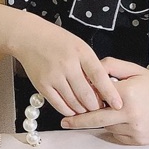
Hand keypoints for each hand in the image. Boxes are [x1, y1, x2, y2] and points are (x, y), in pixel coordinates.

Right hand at [8, 14, 124, 115]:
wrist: (29, 37)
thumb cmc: (58, 41)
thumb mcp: (80, 47)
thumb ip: (91, 66)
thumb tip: (102, 89)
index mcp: (81, 53)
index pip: (99, 76)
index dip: (110, 93)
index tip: (118, 104)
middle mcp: (68, 65)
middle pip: (87, 94)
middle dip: (96, 106)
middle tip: (101, 109)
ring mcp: (54, 76)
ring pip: (74, 102)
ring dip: (83, 110)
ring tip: (88, 110)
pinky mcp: (42, 85)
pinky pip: (59, 105)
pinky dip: (68, 111)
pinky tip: (73, 110)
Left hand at [59, 57, 148, 143]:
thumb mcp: (137, 71)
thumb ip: (112, 66)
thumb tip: (91, 70)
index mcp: (128, 93)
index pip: (97, 96)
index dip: (85, 97)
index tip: (70, 101)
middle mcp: (130, 113)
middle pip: (95, 119)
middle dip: (77, 121)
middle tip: (65, 122)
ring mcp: (135, 130)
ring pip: (107, 128)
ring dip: (101, 123)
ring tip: (100, 116)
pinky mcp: (138, 141)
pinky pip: (117, 137)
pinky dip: (113, 131)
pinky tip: (117, 123)